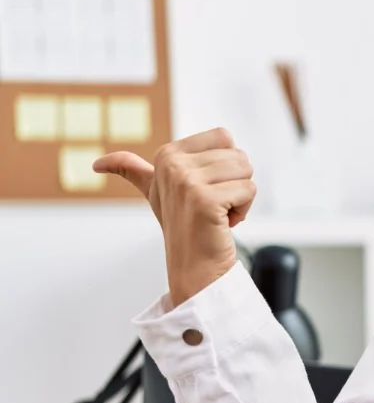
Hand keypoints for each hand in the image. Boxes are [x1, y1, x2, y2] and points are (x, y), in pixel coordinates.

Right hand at [95, 128, 254, 307]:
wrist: (194, 265)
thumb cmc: (182, 224)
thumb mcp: (154, 192)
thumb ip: (132, 171)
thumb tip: (97, 164)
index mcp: (167, 153)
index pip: (224, 136)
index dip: (227, 164)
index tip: (206, 188)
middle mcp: (173, 163)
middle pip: (239, 155)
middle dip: (237, 182)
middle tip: (215, 204)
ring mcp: (186, 182)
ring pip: (246, 171)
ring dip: (241, 197)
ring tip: (218, 213)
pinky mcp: (205, 200)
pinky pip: (248, 190)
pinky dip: (243, 210)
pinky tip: (223, 223)